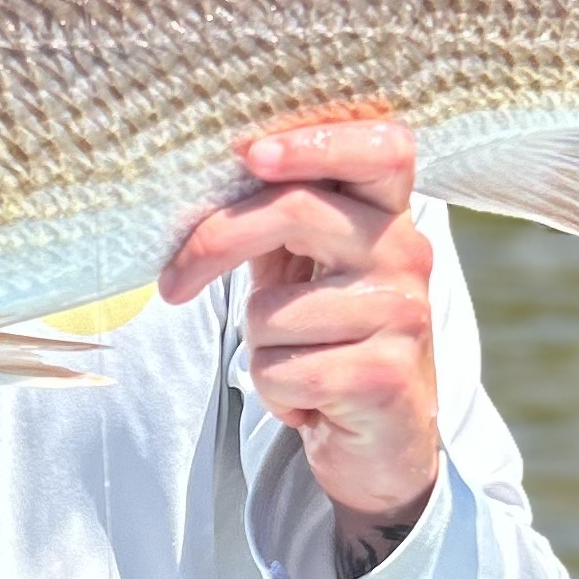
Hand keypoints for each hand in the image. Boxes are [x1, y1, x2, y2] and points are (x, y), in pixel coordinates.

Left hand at [157, 119, 441, 566]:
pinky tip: (309, 399)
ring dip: (258, 346)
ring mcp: (403, 315)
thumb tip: (190, 181)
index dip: (317, 138)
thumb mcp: (301, 267)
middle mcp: (406, 254)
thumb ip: (271, 216)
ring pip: (271, 310)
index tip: (249, 152)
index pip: (382, 146)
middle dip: (216, 241)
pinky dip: (274, 392)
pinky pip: (280, 370)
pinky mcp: (383, 377)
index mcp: (386, 215)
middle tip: (173, 282)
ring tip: (295, 362)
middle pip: (297, 209)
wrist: (383, 440)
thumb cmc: (329, 338)